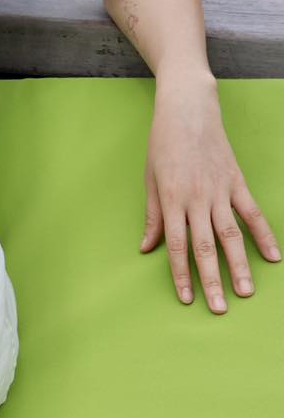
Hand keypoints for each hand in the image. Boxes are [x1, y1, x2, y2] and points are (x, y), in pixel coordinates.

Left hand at [140, 83, 281, 312]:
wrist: (188, 109)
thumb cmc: (163, 142)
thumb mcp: (150, 177)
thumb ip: (153, 215)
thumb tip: (147, 247)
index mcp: (171, 198)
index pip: (177, 245)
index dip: (182, 274)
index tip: (188, 298)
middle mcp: (196, 198)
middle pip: (205, 247)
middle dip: (211, 280)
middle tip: (218, 309)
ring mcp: (219, 190)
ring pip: (231, 235)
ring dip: (239, 265)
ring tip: (245, 292)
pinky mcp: (237, 182)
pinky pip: (252, 213)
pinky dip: (264, 235)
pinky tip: (273, 257)